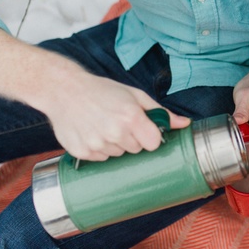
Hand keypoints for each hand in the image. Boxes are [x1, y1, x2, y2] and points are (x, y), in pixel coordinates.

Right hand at [39, 71, 189, 160]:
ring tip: (102, 125)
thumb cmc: (102, 91)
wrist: (63, 90)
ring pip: (118, 155)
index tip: (142, 129)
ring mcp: (97, 144)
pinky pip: (101, 159)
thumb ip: (160, 112)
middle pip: (136, 150)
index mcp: (131, 117)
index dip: (149, 137)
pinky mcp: (82, 152)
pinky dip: (99, 149)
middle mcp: (114, 132)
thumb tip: (185, 124)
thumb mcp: (134, 95)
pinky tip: (91, 132)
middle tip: (118, 122)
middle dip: (131, 139)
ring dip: (114, 144)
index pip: (153, 144)